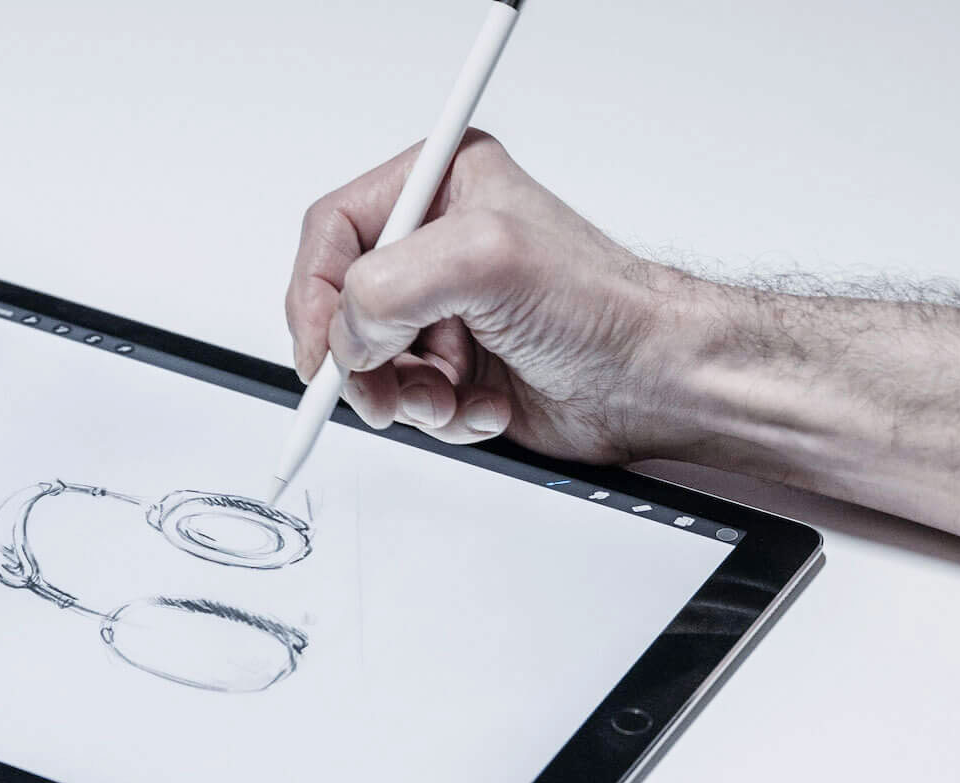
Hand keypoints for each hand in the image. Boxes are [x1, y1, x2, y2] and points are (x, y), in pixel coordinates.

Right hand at [285, 130, 698, 461]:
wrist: (644, 379)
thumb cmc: (599, 304)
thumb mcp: (487, 260)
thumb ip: (392, 284)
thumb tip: (347, 333)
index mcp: (439, 187)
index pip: (332, 233)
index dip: (314, 295)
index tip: (325, 349)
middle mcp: (435, 246)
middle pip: (342, 309)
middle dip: (366, 360)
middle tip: (392, 386)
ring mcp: (442, 312)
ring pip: (369, 366)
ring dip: (405, 397)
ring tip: (453, 396)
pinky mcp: (451, 368)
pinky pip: (405, 401)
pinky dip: (438, 417)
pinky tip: (482, 405)